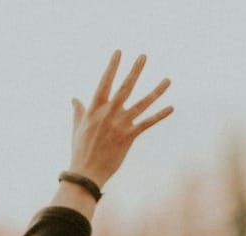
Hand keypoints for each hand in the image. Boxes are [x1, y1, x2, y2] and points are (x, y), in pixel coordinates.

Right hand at [68, 51, 172, 187]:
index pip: (104, 83)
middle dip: (135, 71)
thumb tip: (74, 98)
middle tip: (143, 56)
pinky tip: (171, 107)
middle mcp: (108, 113)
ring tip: (168, 79)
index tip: (119, 52)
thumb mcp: (77, 128)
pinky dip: (159, 115)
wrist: (86, 172)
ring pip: (142, 103)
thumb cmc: (80, 150)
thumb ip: (79, 111)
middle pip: (125, 88)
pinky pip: (147, 122)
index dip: (112, 67)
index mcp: (94, 109)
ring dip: (156, 91)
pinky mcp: (129, 136)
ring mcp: (120, 124)